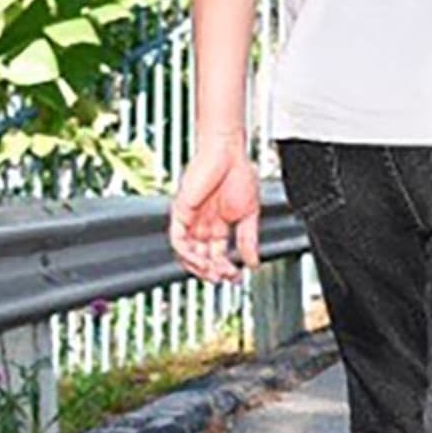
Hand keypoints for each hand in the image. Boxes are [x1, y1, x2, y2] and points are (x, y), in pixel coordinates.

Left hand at [170, 135, 261, 283]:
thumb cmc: (239, 174)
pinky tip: (201, 259)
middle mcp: (203, 224)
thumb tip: (253, 260)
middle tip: (225, 278)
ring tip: (214, 272)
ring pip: (188, 253)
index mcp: (220, 224)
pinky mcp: (181, 213)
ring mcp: (191, 219)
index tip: (236, 276)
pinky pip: (178, 240)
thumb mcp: (251, 213)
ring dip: (200, 267)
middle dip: (213, 271)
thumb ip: (250, 239)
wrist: (227, 154)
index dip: (226, 268)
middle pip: (202, 257)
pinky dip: (188, 253)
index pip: (218, 254)